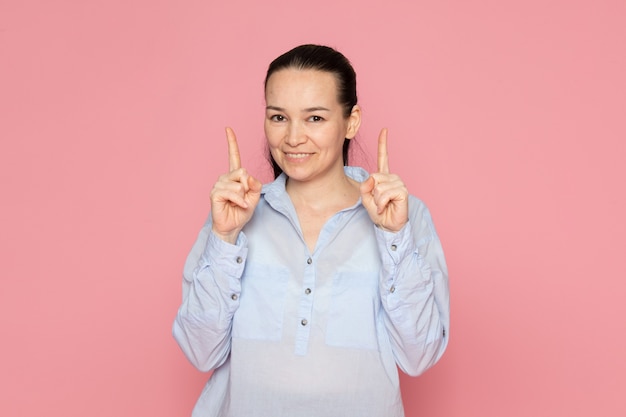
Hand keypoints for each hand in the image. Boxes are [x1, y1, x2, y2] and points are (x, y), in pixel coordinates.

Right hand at [210, 127, 261, 242]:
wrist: (233, 227)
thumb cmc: (242, 211)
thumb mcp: (255, 196)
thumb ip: (255, 184)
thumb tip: (247, 177)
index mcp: (234, 176)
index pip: (233, 156)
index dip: (231, 143)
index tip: (228, 129)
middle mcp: (225, 178)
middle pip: (242, 171)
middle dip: (248, 186)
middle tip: (244, 198)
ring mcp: (218, 185)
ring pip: (238, 183)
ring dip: (243, 195)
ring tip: (239, 203)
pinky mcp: (215, 193)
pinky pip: (231, 191)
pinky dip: (239, 200)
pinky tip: (238, 205)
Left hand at [360, 128, 408, 231]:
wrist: (388, 226)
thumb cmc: (379, 213)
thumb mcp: (366, 198)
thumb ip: (365, 187)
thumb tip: (372, 178)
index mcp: (383, 177)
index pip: (383, 158)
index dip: (383, 144)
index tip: (384, 130)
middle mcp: (392, 178)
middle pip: (374, 176)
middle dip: (371, 192)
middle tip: (377, 203)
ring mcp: (399, 183)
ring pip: (379, 186)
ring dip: (377, 200)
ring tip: (383, 206)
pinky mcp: (402, 191)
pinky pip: (385, 193)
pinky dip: (382, 202)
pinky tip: (386, 207)